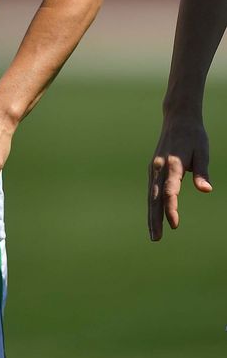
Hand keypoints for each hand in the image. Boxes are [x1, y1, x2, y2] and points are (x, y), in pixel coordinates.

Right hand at [148, 116, 211, 240]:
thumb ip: (202, 172)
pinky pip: (151, 190)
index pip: (170, 190)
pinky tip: (153, 218)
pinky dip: (151, 206)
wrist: (177, 118)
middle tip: (156, 238)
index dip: (171, 208)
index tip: (174, 225)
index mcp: (173, 164)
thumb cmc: (194, 136)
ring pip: (150, 196)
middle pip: (155, 197)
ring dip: (151, 216)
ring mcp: (154, 168)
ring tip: (154, 235)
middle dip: (155, 218)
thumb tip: (206, 190)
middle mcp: (159, 167)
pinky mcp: (153, 169)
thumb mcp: (203, 151)